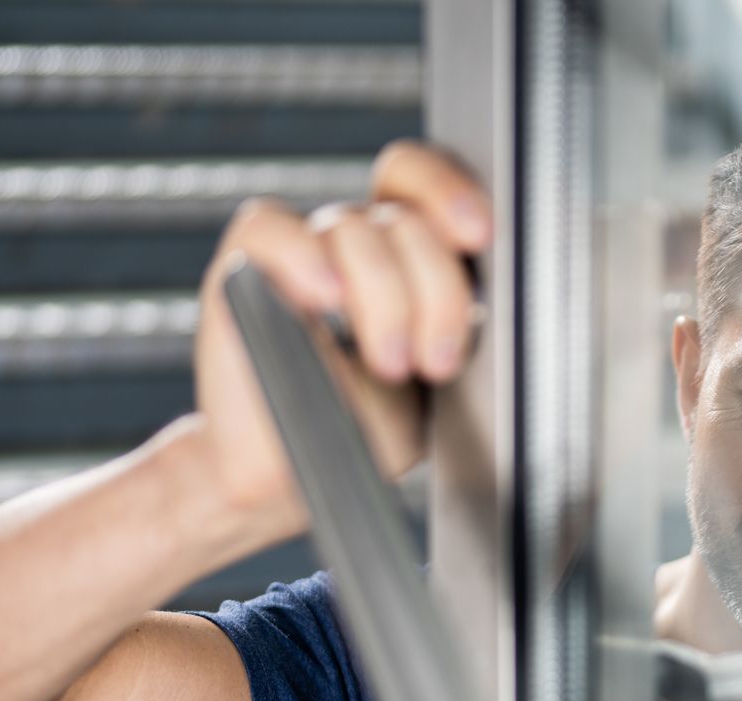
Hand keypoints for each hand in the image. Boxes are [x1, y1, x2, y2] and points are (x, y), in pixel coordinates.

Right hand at [191, 140, 490, 524]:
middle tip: (435, 359)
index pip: (422, 181)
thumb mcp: (438, 378)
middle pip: (401, 216)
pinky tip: (327, 298)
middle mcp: (354, 242)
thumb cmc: (365, 431)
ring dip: (384, 300)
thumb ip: (462, 322)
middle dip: (435, 287)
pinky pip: (271, 228)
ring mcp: (300, 252)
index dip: (451, 192)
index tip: (479, 236)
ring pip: (352, 230)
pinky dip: (304, 256)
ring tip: (390, 365)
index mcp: (404, 253)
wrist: (290, 478)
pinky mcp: (243, 270)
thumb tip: (499, 295)